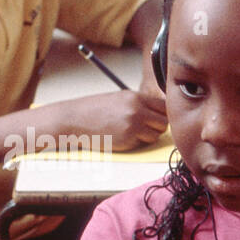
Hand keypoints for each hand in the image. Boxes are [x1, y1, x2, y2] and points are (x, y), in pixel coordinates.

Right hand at [50, 89, 166, 151]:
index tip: (157, 117)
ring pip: (156, 135)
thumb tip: (160, 113)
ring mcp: (133, 126)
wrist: (75, 119)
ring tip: (133, 131)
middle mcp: (136, 110)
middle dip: (158, 126)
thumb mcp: (120, 99)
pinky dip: (137, 142)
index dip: (163, 113)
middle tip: (147, 127)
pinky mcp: (127, 139)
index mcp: (135, 97)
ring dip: (149, 136)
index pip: (163, 106)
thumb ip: (140, 104)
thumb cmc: (96, 109)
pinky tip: (124, 136)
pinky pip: (143, 143)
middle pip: (164, 122)